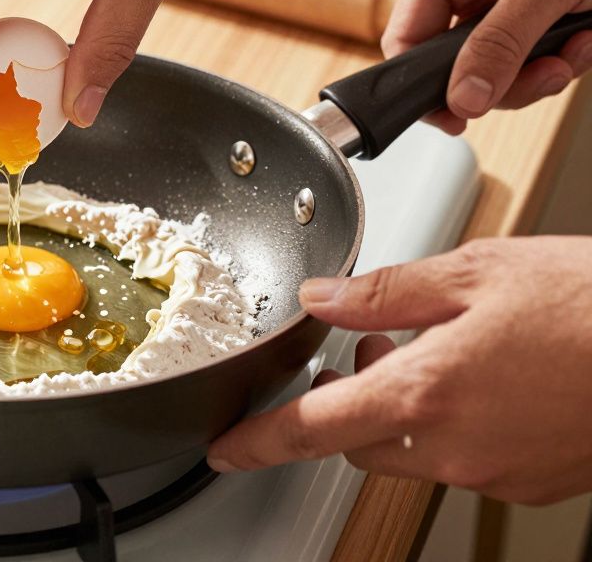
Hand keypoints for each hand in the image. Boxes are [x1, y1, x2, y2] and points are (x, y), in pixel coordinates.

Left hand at [207, 236, 591, 504]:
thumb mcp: (474, 272)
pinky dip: (460, 425)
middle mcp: (453, 447)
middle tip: (389, 341)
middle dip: (356, 394)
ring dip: (409, 408)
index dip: (258, 441)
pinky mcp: (530, 484)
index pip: (311, 429)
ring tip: (455, 350)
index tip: (226, 449)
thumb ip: (383, 292)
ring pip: (412, 450)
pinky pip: (466, 460)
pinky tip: (497, 380)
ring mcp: (494, 473)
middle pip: (360, 439)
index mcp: (424, 393)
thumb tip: (322, 299)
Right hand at [382, 0, 591, 133]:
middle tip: (542, 77)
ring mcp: (496, 0)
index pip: (406, 37)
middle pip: (454, 62)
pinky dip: (559, 60)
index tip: (455, 115)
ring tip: (574, 49)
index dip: (426, 82)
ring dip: (539, 72)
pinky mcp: (528, 14)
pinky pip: (526, 60)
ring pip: (493, 68)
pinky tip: (581, 39)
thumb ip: (500, 46)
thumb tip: (464, 97)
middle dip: (503, 78)